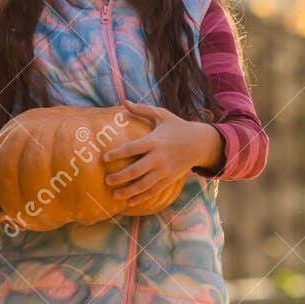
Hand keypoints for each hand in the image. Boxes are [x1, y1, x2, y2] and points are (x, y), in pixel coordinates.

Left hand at [101, 100, 217, 206]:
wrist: (200, 143)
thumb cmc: (178, 127)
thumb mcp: (162, 115)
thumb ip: (142, 110)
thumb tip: (124, 101)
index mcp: (155, 141)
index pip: (133, 148)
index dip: (118, 153)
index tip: (104, 158)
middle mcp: (159, 157)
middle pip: (137, 170)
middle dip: (120, 176)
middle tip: (106, 180)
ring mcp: (165, 170)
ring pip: (144, 184)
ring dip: (129, 191)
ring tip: (115, 195)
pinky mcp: (169, 178)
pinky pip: (154, 190)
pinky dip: (142, 197)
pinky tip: (130, 202)